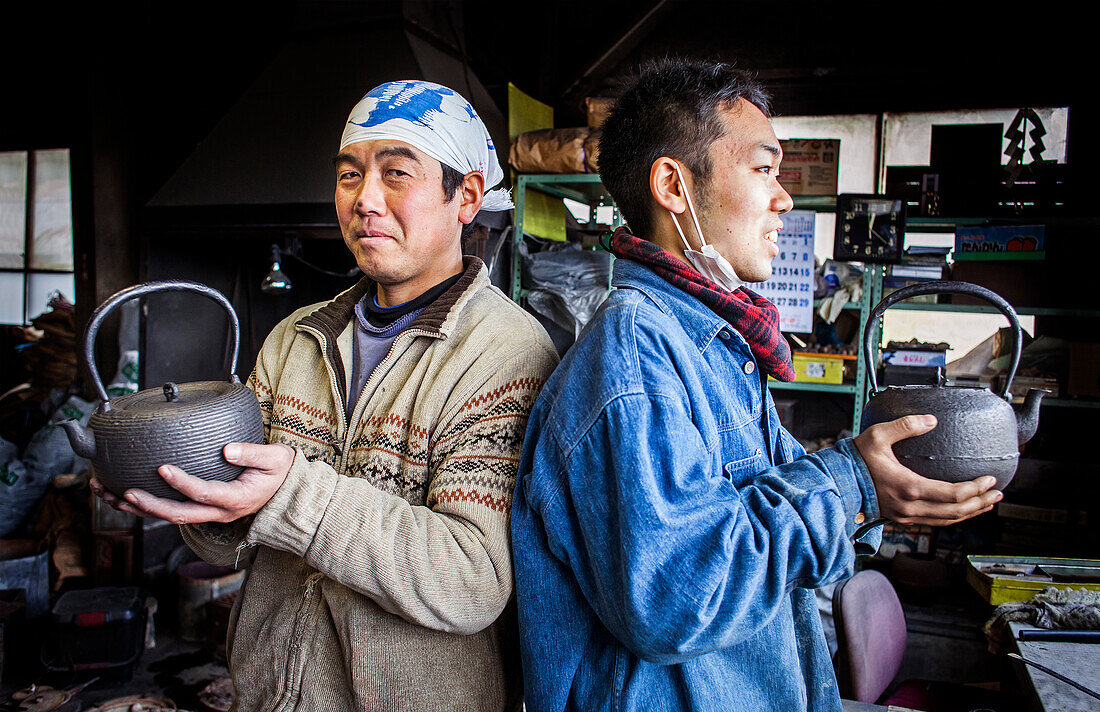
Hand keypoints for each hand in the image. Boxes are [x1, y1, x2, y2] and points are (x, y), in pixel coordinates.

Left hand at [89, 442, 294, 523]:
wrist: (287, 493)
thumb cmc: (282, 472)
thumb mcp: (275, 458)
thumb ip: (252, 452)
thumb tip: (226, 448)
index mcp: (236, 498)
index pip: (204, 493)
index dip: (181, 483)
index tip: (162, 468)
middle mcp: (219, 512)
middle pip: (179, 514)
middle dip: (150, 505)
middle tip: (126, 491)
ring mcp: (210, 514)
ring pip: (170, 517)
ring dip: (139, 509)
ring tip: (110, 495)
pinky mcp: (203, 510)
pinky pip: (172, 512)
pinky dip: (146, 506)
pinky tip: (123, 496)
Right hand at [853, 414, 1002, 526]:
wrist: (838, 482)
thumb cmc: (857, 459)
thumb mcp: (878, 435)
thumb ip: (905, 425)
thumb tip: (931, 420)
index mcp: (909, 487)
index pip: (953, 494)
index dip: (976, 488)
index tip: (989, 479)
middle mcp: (910, 507)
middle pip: (956, 511)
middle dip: (980, 503)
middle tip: (997, 493)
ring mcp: (906, 516)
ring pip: (947, 521)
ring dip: (970, 512)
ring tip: (987, 503)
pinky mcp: (902, 518)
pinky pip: (935, 522)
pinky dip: (953, 517)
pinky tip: (962, 510)